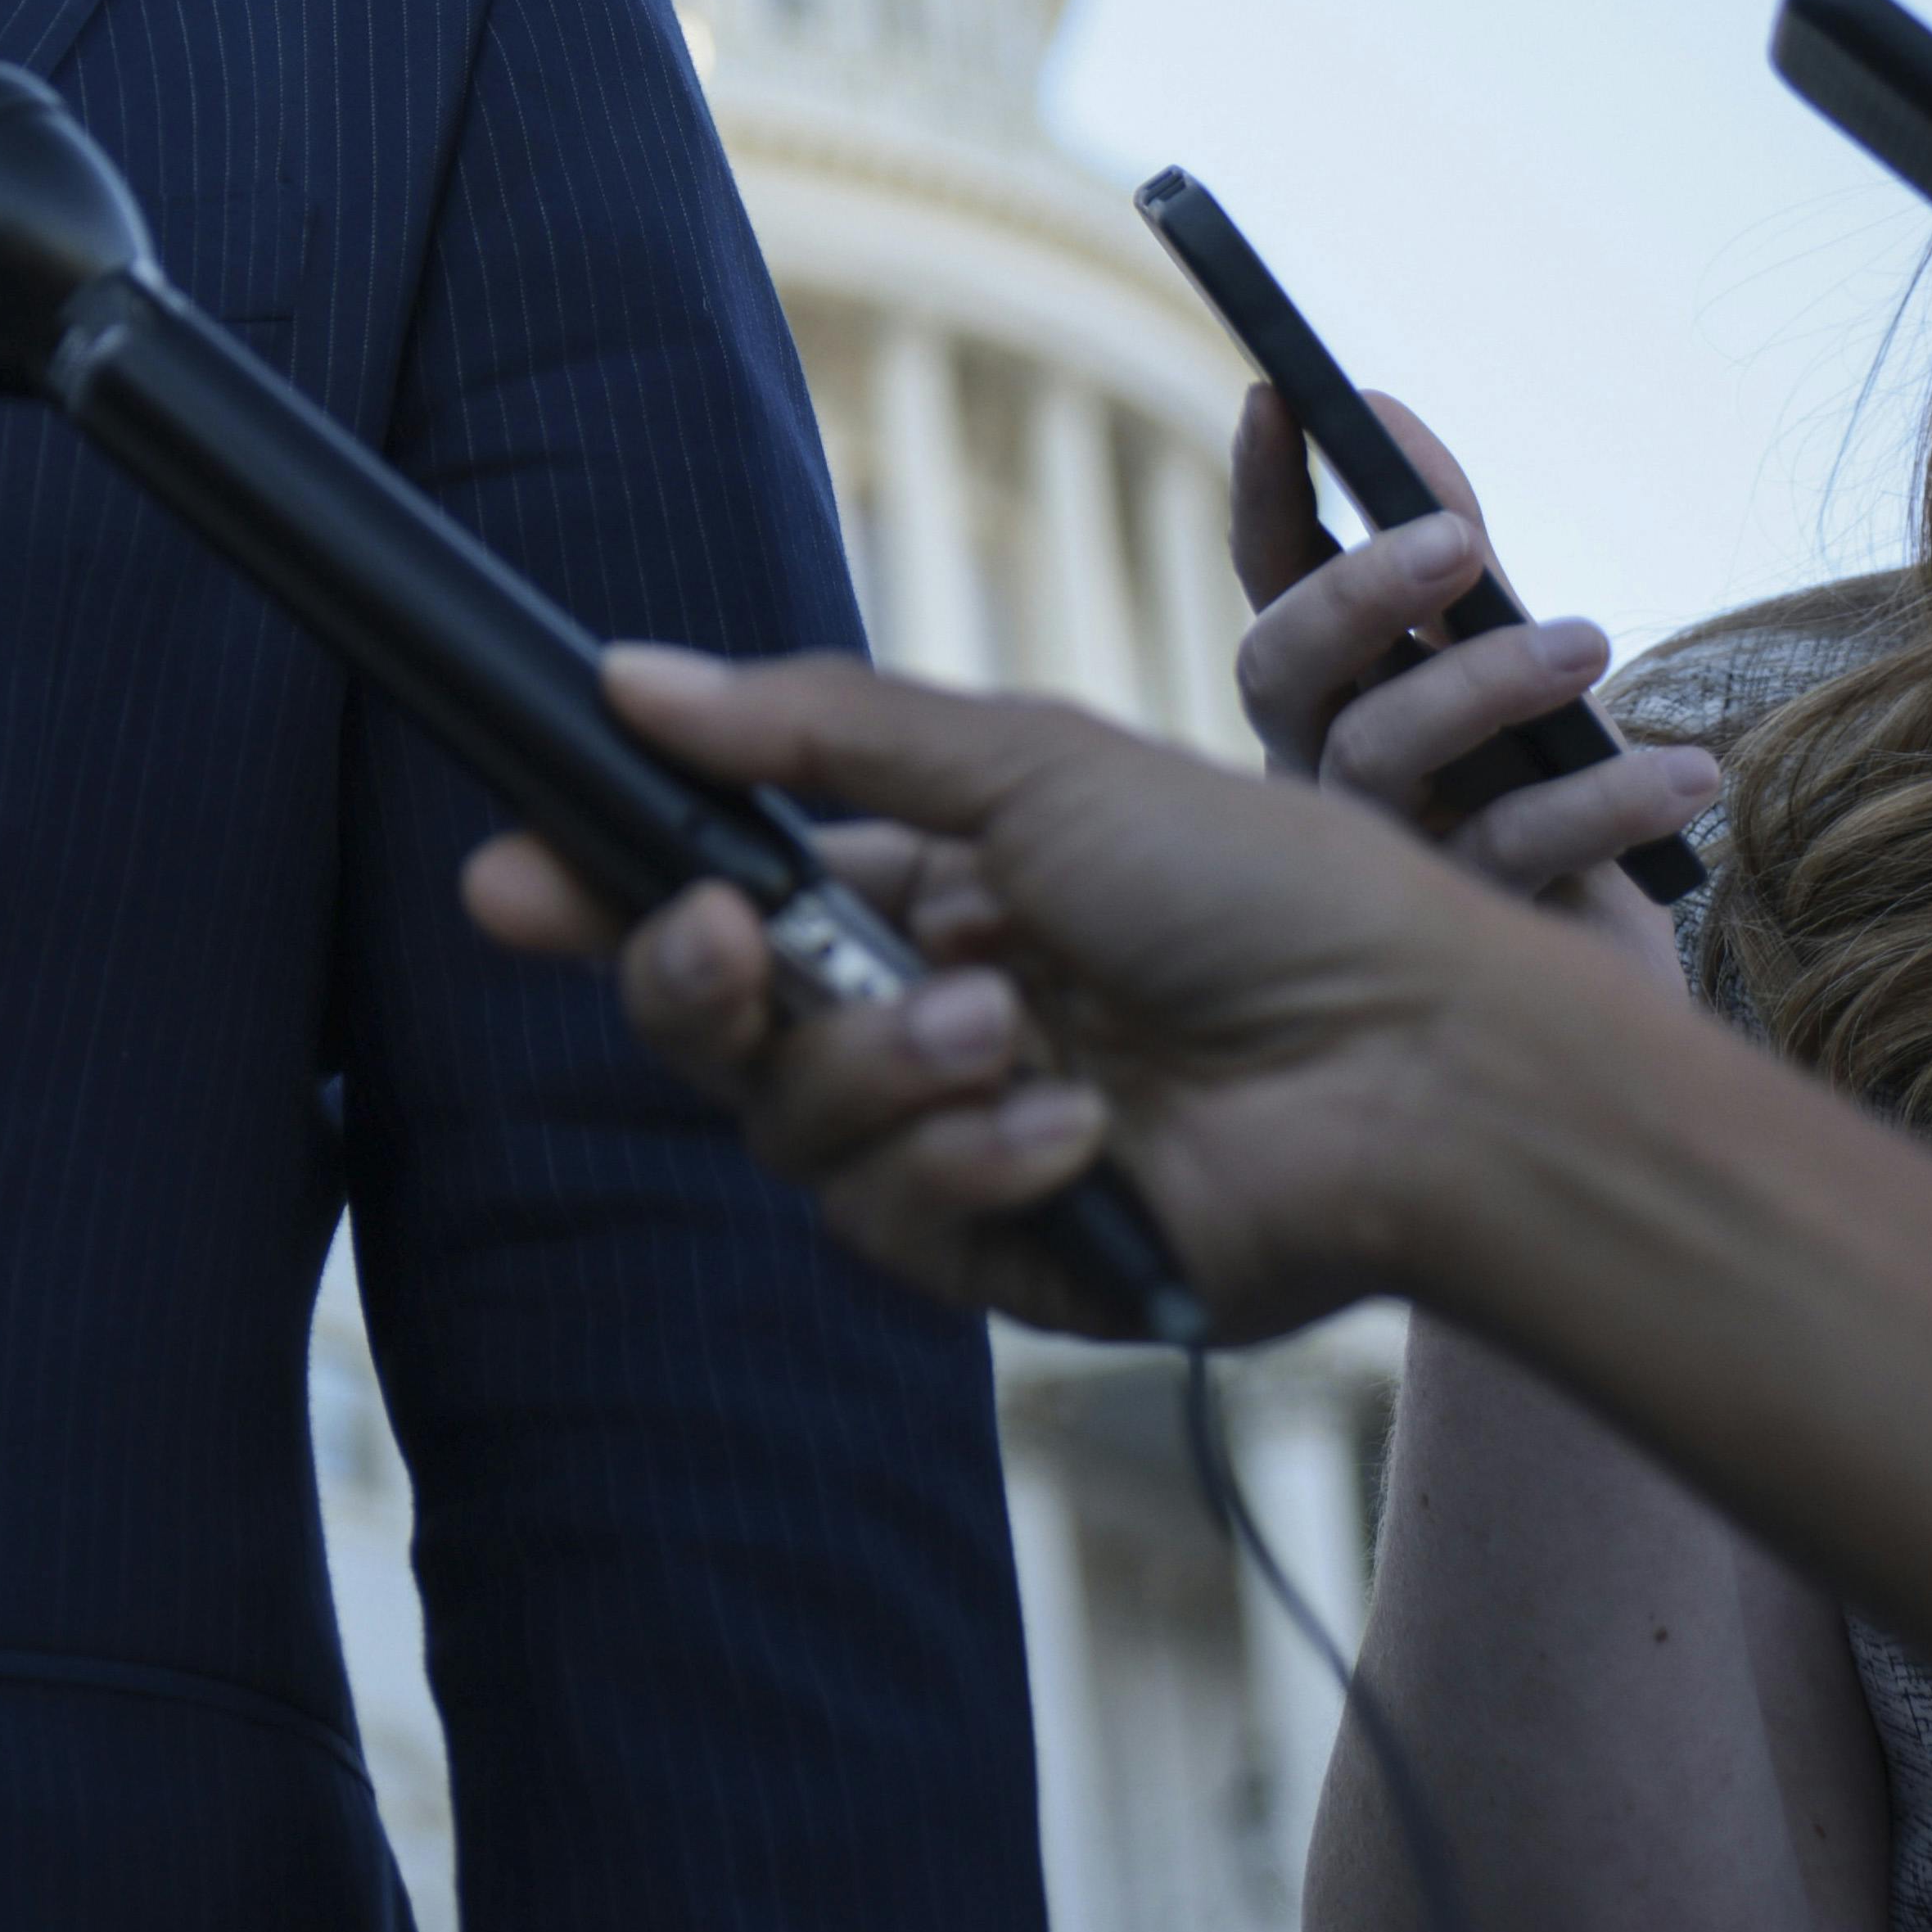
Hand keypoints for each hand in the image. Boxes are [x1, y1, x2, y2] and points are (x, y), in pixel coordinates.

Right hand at [462, 650, 1585, 1341]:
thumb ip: (820, 729)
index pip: (713, 890)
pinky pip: (888, 1223)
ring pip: (785, 1125)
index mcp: (924, 885)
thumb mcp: (1031, 759)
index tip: (510, 875)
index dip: (600, 889)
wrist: (1421, 1054)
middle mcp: (923, 1010)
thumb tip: (626, 676)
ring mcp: (958, 1138)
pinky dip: (967, 1162)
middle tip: (718, 935)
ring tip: (1003, 1025)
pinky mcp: (1005, 1255)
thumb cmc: (1261, 882)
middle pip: (710, 1020)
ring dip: (878, 1066)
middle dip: (688, 977)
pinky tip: (1073, 1126)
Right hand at [1222, 381, 1711, 960]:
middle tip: (1457, 541)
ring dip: (1485, 684)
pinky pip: (1511, 851)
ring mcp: (1381, 858)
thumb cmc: (1550, 798)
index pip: (1273, 582)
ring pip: (1378, 755)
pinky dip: (1601, 802)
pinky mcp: (1465, 933)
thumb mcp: (1511, 658)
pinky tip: (1687, 772)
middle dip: (1355, 592)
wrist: (1621, 990)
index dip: (1263, 494)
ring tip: (1592, 643)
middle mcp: (1324, 774)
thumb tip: (1385, 416)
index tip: (1277, 394)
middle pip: (1281, 671)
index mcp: (1332, 697)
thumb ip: (1456, 554)